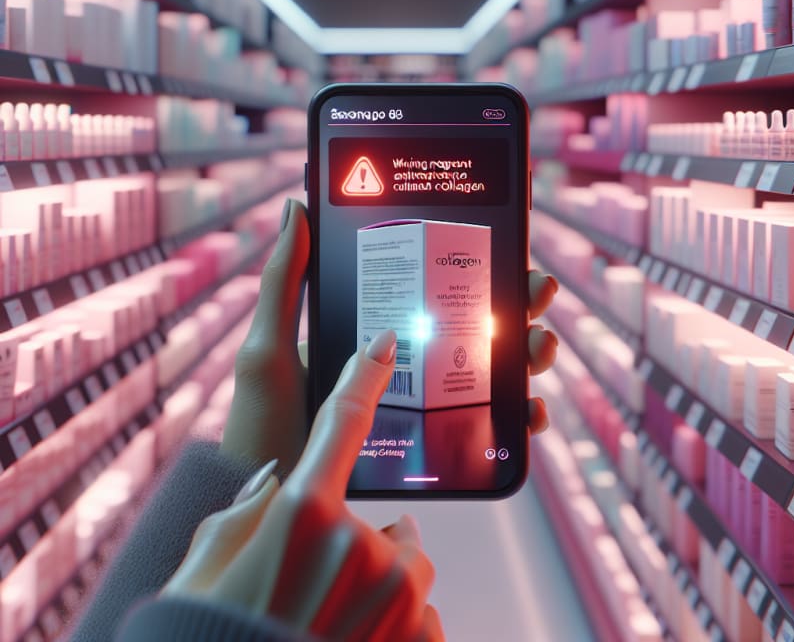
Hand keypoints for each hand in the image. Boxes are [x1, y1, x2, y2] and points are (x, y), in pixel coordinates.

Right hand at [165, 330, 443, 640]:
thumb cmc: (210, 632)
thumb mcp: (209, 560)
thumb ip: (246, 508)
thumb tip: (276, 480)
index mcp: (302, 512)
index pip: (343, 421)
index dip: (365, 376)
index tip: (388, 345)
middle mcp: (360, 545)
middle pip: (388, 521)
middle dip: (364, 544)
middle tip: (316, 590)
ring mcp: (397, 595)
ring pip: (407, 566)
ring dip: (382, 585)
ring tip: (333, 624)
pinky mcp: (421, 637)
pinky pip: (420, 613)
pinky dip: (395, 624)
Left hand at [222, 199, 558, 465]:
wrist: (267, 501)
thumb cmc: (262, 421)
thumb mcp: (270, 346)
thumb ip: (283, 282)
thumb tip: (297, 205)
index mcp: (371, 329)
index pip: (432, 289)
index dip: (476, 269)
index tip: (508, 252)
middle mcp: (402, 362)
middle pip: (472, 324)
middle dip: (515, 304)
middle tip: (537, 292)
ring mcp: (420, 403)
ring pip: (488, 371)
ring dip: (527, 354)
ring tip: (540, 348)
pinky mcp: (430, 445)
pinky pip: (485, 426)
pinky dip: (517, 417)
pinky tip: (531, 412)